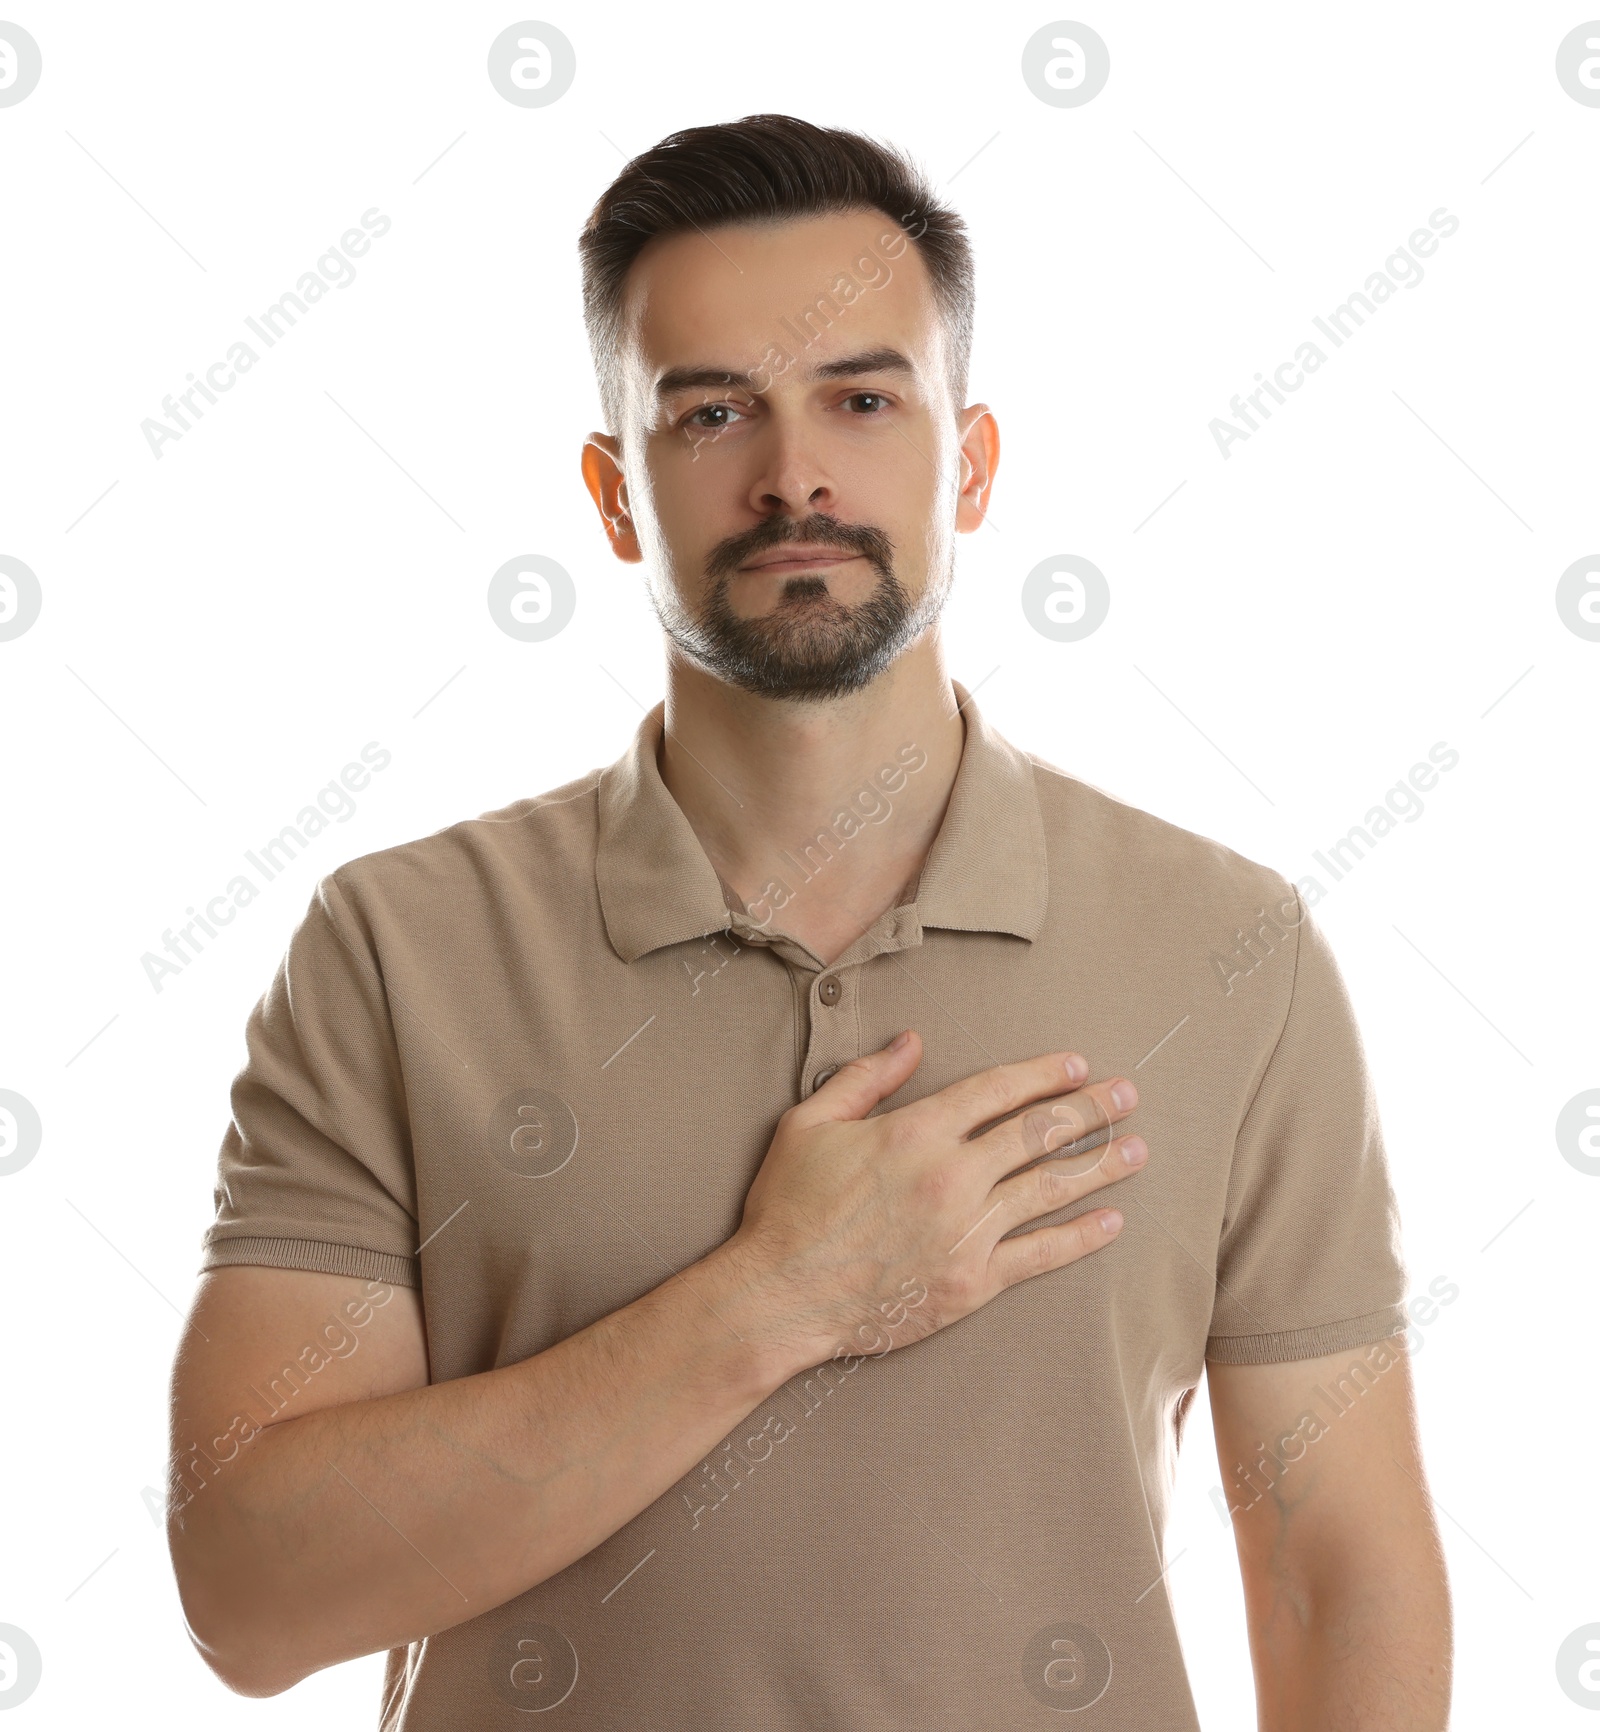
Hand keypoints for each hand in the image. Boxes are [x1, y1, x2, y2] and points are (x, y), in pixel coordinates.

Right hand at [724, 1029, 1144, 1373]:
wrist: (782, 1295)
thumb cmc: (789, 1206)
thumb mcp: (810, 1123)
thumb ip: (866, 1078)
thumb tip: (912, 1041)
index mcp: (916, 1131)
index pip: (996, 1091)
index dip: (1042, 1074)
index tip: (1076, 1064)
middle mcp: (952, 1176)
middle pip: (1037, 1133)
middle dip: (1090, 1110)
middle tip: (1127, 1095)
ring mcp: (967, 1231)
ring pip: (1049, 1188)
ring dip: (1099, 1165)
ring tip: (1138, 1149)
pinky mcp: (971, 1281)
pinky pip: (1039, 1254)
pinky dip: (1079, 1236)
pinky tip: (1110, 1220)